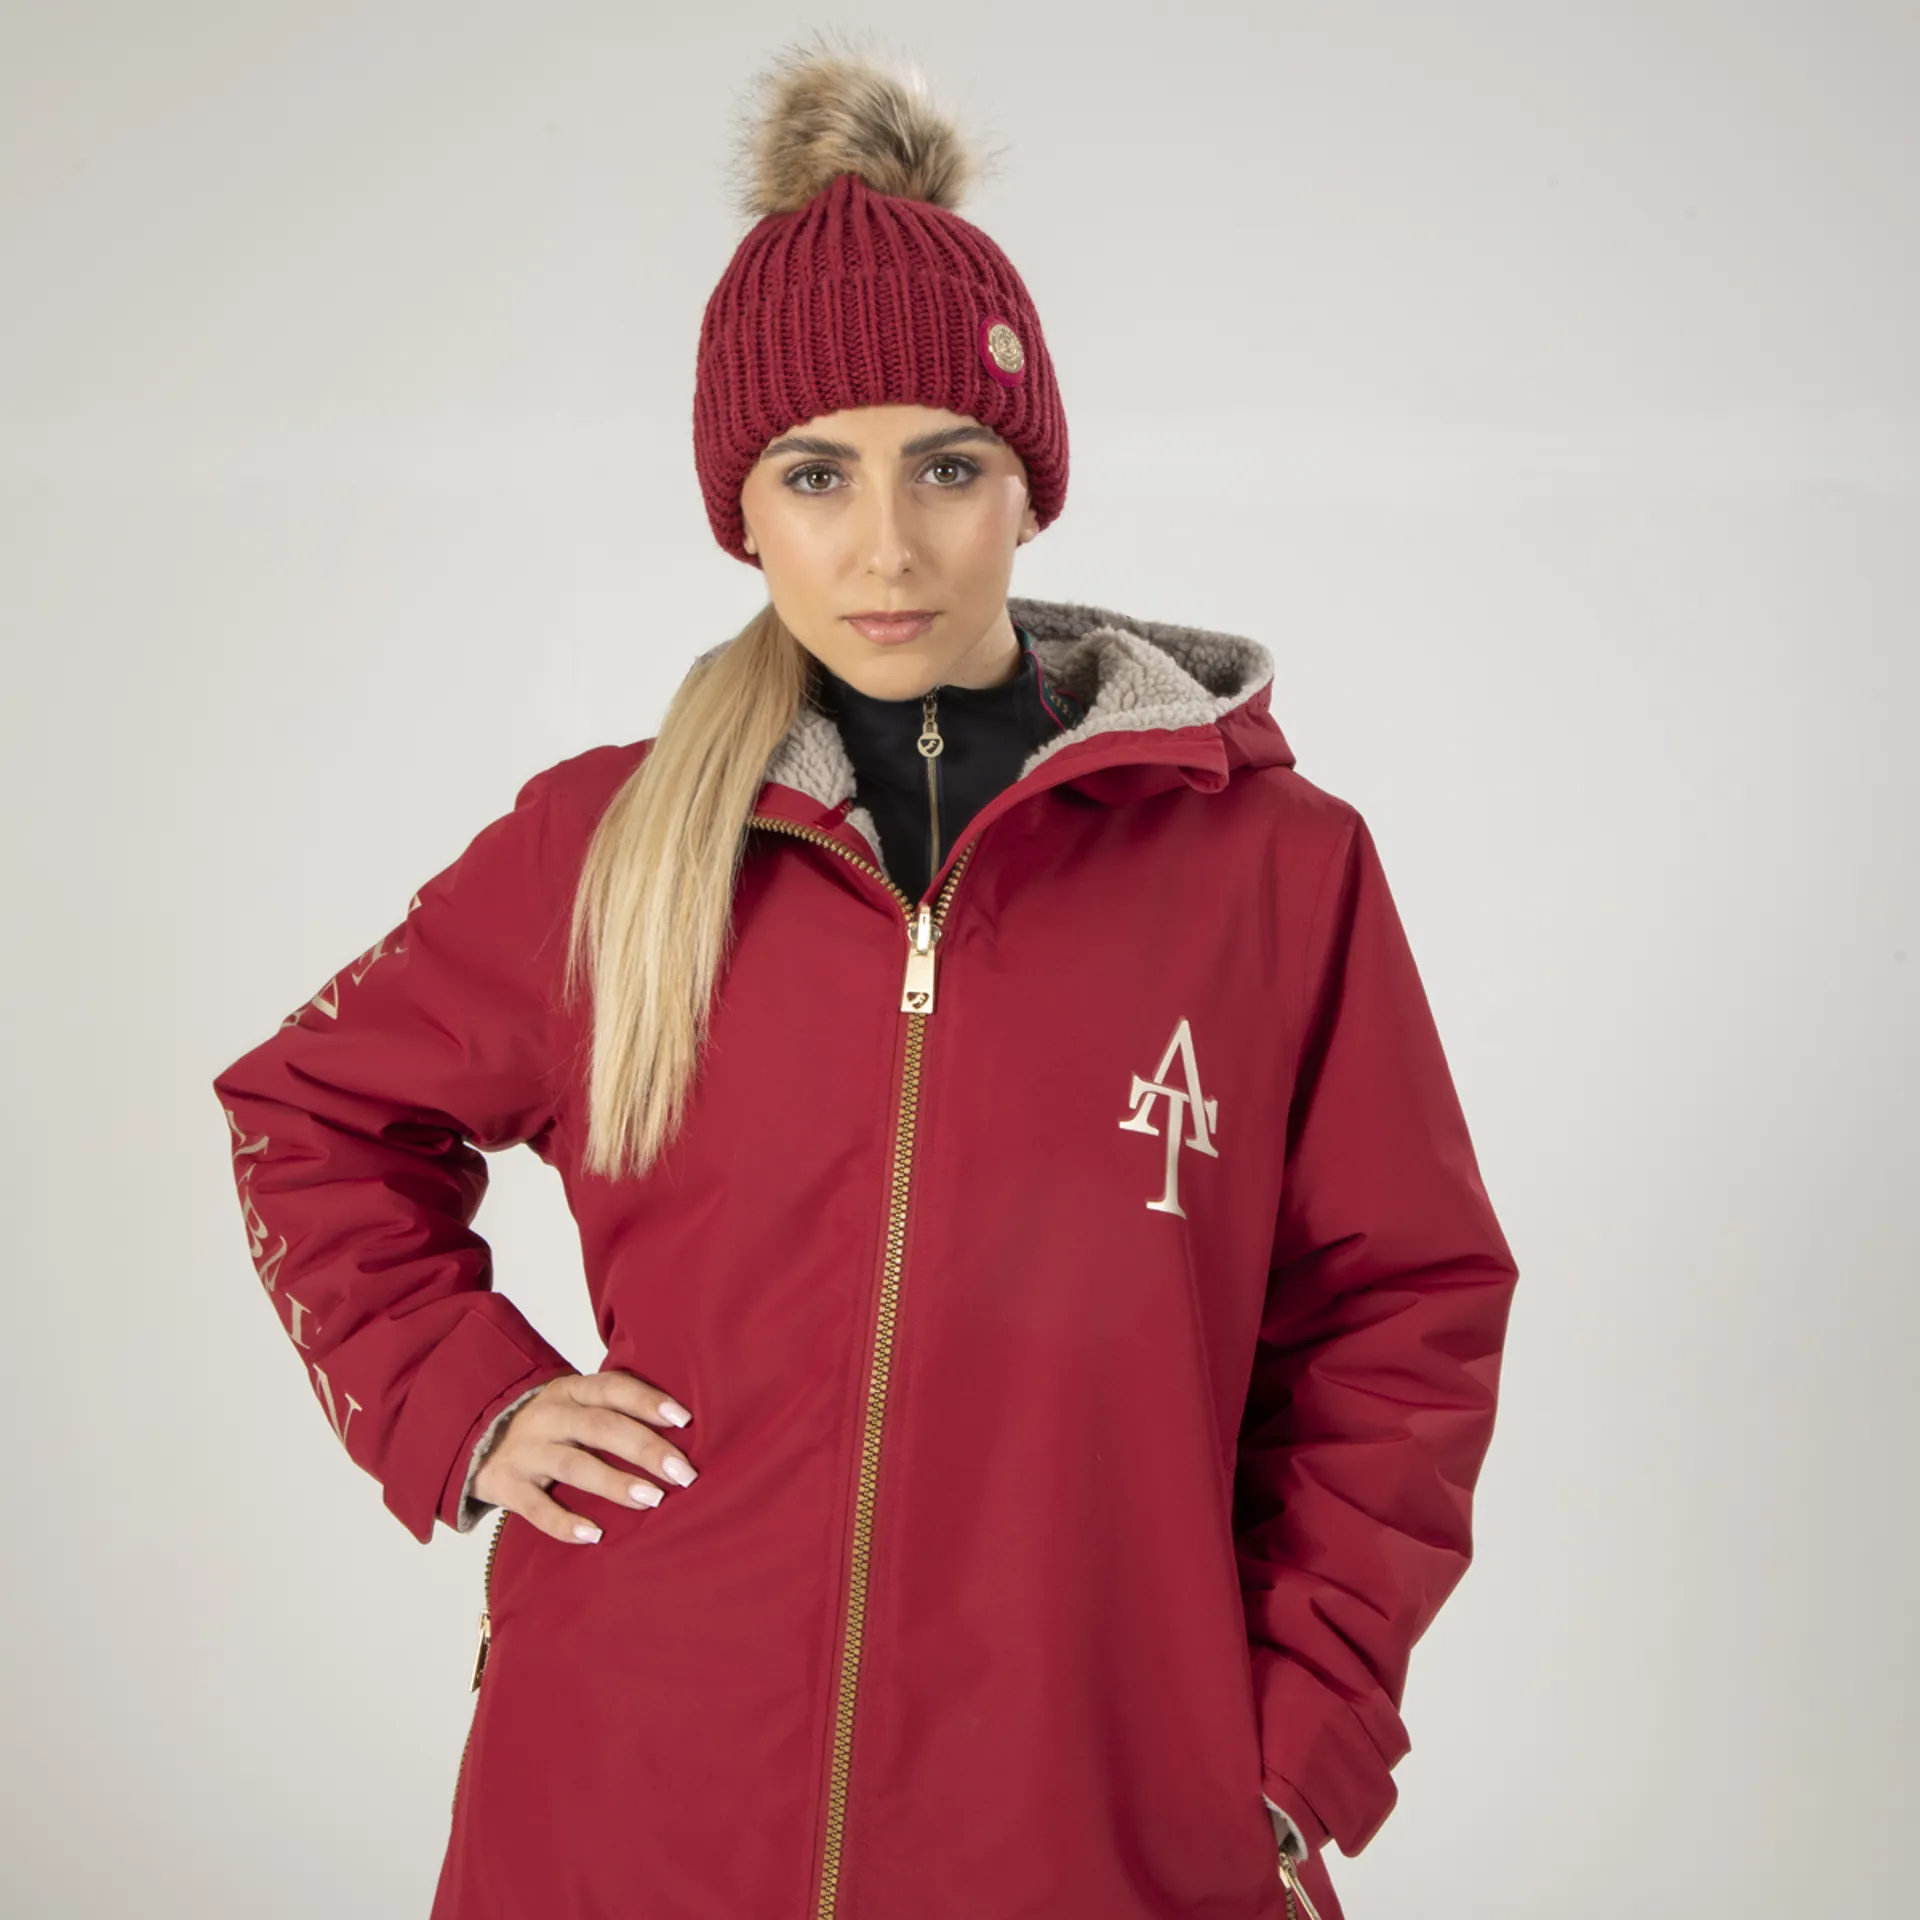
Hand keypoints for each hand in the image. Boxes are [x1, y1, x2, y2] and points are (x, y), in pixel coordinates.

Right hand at [471, 1370, 696, 1542]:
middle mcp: (548, 1416)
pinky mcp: (505, 1485)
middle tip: (684, 1473)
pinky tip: (594, 1535)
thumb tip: (681, 1430)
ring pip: (575, 1465)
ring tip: (652, 1499)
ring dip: (615, 1483)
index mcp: (571, 1391)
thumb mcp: (575, 1405)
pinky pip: (536, 1508)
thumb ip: (613, 1410)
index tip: (684, 1419)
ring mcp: (525, 1450)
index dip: (649, 1401)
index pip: (613, 1388)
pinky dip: (565, 1523)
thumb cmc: (549, 1425)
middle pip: (601, 1427)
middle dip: (646, 1449)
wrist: (477, 1439)